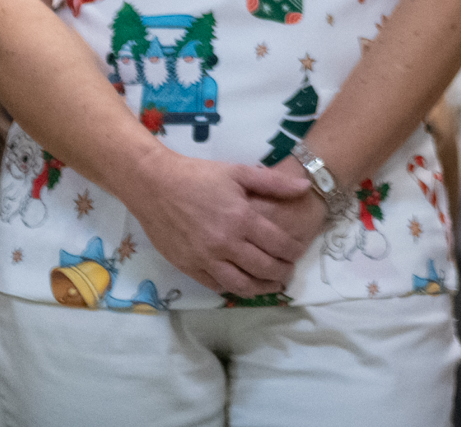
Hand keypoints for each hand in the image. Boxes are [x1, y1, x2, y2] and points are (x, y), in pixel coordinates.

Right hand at [122, 151, 315, 295]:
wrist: (154, 186)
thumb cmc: (198, 176)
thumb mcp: (239, 172)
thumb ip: (274, 183)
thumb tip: (305, 187)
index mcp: (242, 219)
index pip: (278, 244)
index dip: (293, 251)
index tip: (298, 252)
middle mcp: (226, 244)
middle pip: (263, 268)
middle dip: (281, 273)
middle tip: (288, 272)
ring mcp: (206, 259)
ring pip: (240, 284)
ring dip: (260, 288)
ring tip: (271, 286)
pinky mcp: (188, 267)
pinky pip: (215, 286)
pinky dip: (232, 288)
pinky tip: (241, 283)